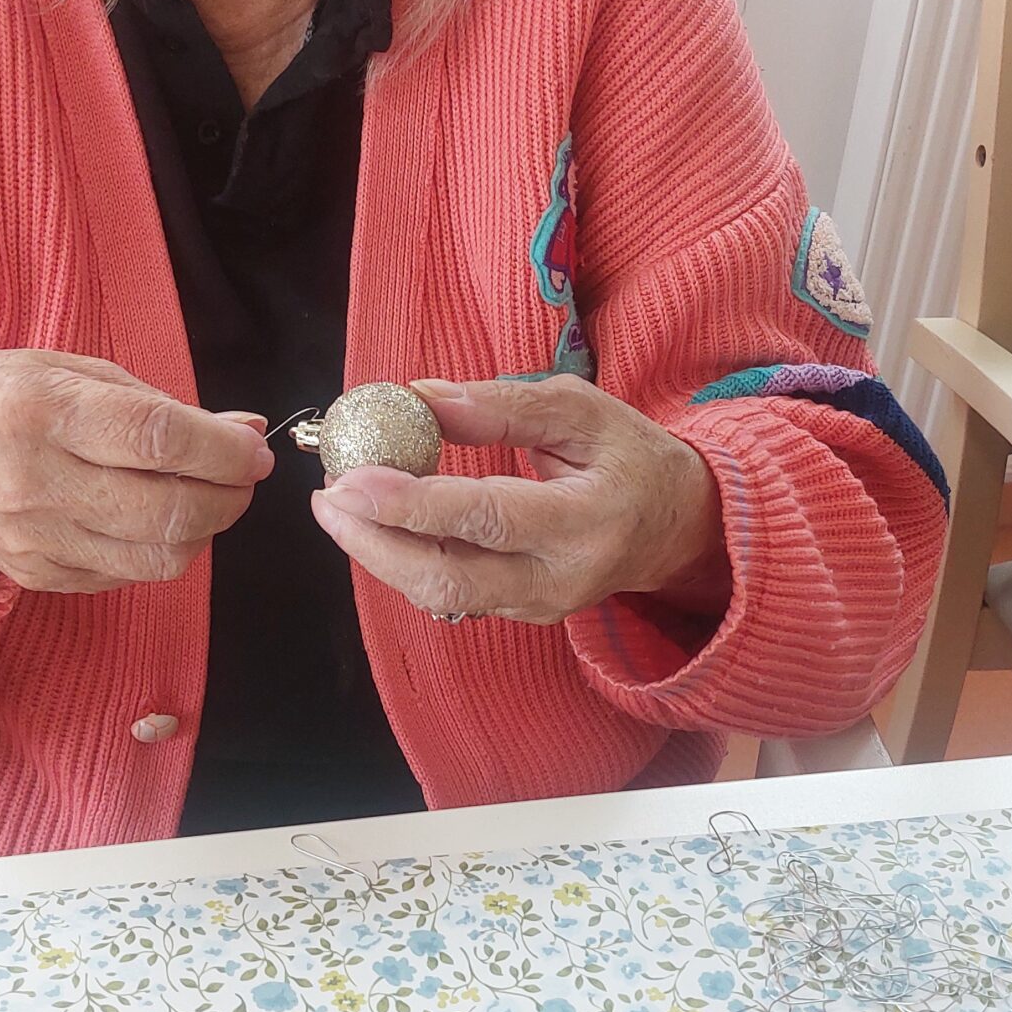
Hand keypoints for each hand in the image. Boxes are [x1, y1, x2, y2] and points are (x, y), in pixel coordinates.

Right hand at [0, 350, 272, 598]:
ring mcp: (38, 539)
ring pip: (158, 557)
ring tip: (206, 496)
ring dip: (204, 529)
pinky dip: (162, 548)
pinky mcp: (44, 577)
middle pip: (167, 510)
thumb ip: (159, 402)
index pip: (155, 438)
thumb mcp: (68, 371)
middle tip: (243, 475)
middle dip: (229, 496)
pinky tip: (156, 517)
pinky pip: (131, 574)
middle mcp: (35, 481)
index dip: (222, 449)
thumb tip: (246, 428)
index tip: (253, 448)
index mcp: (39, 410)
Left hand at [312, 376, 728, 624]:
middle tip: (328, 498)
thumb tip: (420, 397)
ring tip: (339, 507)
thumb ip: (502, 405)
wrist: (683, 530)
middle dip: (375, 542)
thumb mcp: (583, 410)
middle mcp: (561, 577)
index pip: (487, 518)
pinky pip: (452, 594)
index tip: (354, 477)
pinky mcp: (522, 615)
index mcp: (587, 520)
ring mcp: (540, 606)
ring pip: (441, 595)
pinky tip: (379, 525)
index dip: (413, 502)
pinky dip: (406, 561)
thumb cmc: (633, 460)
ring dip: (379, 554)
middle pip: (450, 577)